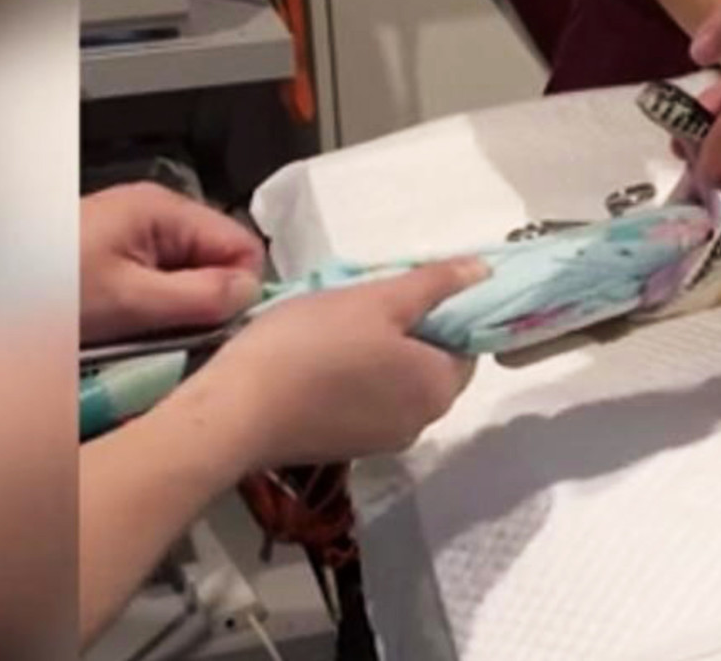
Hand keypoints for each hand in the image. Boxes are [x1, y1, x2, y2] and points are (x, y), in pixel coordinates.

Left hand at [80, 183, 264, 343]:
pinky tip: (124, 323)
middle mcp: (158, 211)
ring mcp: (135, 230)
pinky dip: (151, 305)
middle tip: (170, 334)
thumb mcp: (131, 300)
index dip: (239, 291)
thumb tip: (254, 292)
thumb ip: (201, 296)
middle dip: (204, 301)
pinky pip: (159, 279)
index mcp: (168, 209)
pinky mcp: (115, 250)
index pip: (244, 247)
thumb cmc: (51, 287)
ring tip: (141, 331)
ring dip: (176, 307)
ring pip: (189, 273)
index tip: (213, 327)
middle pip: (218, 260)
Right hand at [170, 258, 489, 470]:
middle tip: (365, 302)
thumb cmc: (311, 346)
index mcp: (440, 388)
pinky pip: (366, 403)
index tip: (403, 289)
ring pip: (396, 384)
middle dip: (408, 331)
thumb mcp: (377, 299)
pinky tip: (320, 358)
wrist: (235, 413)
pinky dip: (354, 380)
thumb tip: (485, 273)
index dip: (442, 311)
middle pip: (431, 365)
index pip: (465, 343)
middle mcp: (422, 423)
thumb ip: (435, 284)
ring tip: (338, 325)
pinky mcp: (345, 448)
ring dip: (378, 354)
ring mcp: (382, 441)